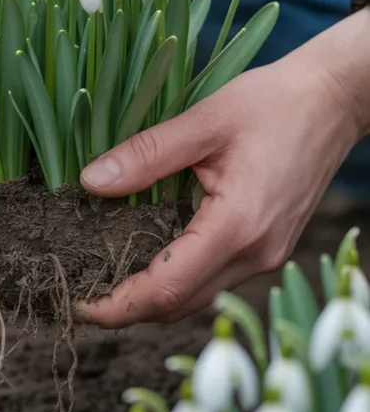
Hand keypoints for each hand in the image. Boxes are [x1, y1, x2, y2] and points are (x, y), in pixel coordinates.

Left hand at [78, 10, 369, 327]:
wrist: (333, 101)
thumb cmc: (274, 103)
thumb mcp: (204, 121)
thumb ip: (147, 154)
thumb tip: (90, 181)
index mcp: (238, 225)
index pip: (167, 287)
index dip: (118, 305)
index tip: (79, 304)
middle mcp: (256, 253)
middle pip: (180, 305)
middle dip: (128, 309)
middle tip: (81, 291)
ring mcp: (266, 256)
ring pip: (198, 297)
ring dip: (153, 296)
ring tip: (107, 276)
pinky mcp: (268, 248)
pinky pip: (215, 279)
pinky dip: (178, 279)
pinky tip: (150, 255)